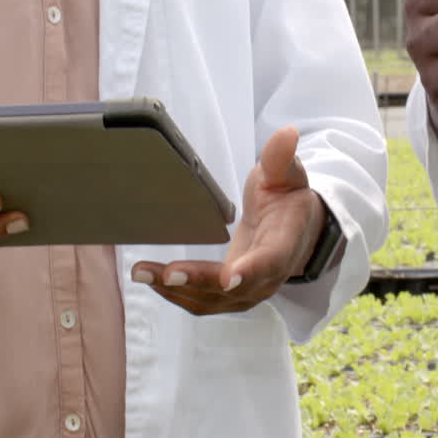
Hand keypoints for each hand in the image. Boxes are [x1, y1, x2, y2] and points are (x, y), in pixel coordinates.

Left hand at [130, 126, 324, 315]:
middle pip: (233, 289)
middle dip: (198, 282)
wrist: (296, 231)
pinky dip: (175, 295)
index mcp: (284, 244)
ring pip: (211, 300)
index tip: (229, 277)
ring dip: (176, 291)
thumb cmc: (287, 199)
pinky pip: (202, 302)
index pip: (270, 261)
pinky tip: (151, 279)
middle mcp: (268, 276)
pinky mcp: (229, 296)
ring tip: (142, 272)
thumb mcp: (287, 175)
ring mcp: (248, 292)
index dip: (251, 270)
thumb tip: (286, 134)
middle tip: (166, 272)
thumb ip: (282, 159)